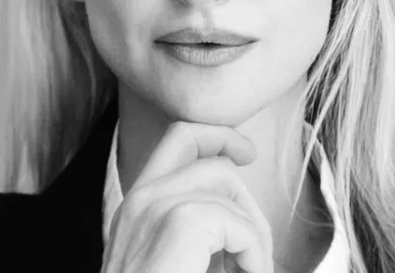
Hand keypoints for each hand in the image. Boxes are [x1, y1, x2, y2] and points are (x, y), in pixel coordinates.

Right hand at [100, 121, 273, 272]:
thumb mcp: (175, 259)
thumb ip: (196, 236)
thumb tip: (240, 222)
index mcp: (136, 207)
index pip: (176, 140)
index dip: (216, 135)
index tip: (245, 152)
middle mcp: (140, 198)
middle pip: (201, 145)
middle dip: (239, 173)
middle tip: (258, 223)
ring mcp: (156, 206)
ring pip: (226, 183)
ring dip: (253, 229)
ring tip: (251, 271)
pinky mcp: (180, 222)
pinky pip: (237, 222)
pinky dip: (255, 254)